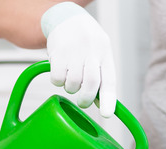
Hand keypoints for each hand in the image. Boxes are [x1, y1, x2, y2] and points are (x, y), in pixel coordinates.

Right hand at [41, 2, 116, 117]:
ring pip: (72, 83)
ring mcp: (74, 51)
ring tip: (71, 80)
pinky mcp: (57, 52)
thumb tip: (101, 104)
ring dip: (70, 88)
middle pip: (91, 83)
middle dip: (86, 99)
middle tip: (83, 102)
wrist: (67, 18)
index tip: (106, 114)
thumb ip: (101, 76)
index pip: (109, 80)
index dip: (108, 100)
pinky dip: (58, 81)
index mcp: (105, 53)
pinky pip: (57, 77)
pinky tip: (60, 73)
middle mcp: (91, 51)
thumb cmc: (86, 42)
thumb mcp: (99, 53)